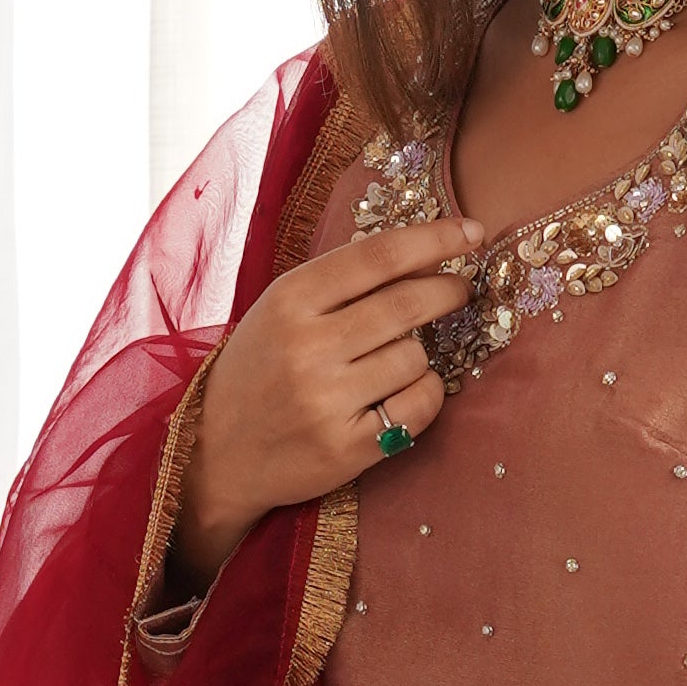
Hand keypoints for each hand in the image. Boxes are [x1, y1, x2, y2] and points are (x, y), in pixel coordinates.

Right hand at [168, 222, 486, 587]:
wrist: (215, 452)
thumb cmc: (259, 370)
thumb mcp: (280, 310)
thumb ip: (340, 282)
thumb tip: (422, 251)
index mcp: (289, 299)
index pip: (380, 255)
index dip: (436, 239)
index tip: (471, 233)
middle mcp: (307, 347)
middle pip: (409, 304)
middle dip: (448, 290)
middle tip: (459, 289)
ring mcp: (326, 401)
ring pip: (417, 357)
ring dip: (419, 354)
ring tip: (390, 362)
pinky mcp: (347, 448)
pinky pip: (419, 407)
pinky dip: (424, 395)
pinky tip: (399, 394)